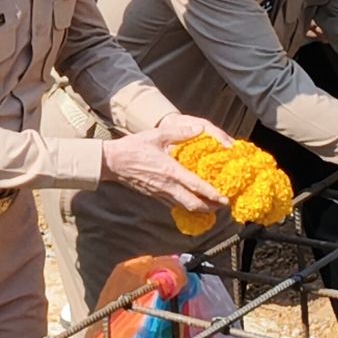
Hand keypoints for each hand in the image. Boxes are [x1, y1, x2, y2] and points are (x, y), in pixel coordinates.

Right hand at [101, 116, 229, 211]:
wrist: (112, 161)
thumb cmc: (134, 147)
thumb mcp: (158, 135)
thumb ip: (180, 132)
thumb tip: (200, 129)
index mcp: (170, 171)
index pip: (195, 186)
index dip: (212, 194)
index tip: (224, 198)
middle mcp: (167, 185)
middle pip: (193, 203)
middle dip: (210, 207)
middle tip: (223, 205)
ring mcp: (160, 193)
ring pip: (184, 206)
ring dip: (199, 208)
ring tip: (211, 206)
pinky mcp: (154, 195)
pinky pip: (173, 204)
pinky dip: (185, 206)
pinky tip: (191, 202)